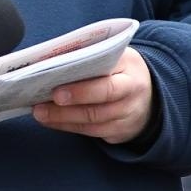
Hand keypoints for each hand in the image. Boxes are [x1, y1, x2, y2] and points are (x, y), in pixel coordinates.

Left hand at [32, 47, 153, 143]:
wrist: (150, 95)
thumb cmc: (124, 70)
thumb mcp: (118, 56)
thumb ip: (94, 56)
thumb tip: (55, 59)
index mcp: (131, 76)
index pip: (107, 87)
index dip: (81, 92)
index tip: (56, 92)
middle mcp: (130, 101)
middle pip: (96, 111)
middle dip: (65, 111)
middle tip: (39, 107)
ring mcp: (125, 120)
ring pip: (91, 125)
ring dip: (61, 120)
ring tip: (39, 113)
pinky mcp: (118, 134)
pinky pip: (90, 133)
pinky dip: (67, 127)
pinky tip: (51, 121)